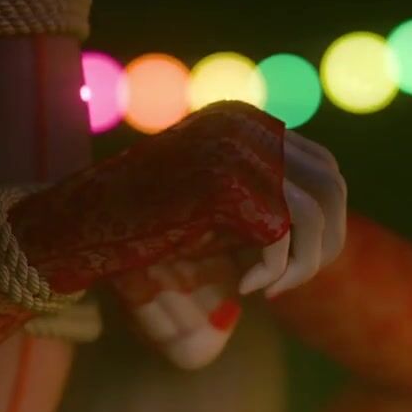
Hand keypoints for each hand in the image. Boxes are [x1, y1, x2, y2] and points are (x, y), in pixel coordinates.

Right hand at [112, 127, 346, 368]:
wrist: (81, 224)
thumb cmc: (139, 224)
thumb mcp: (209, 204)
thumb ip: (257, 202)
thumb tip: (323, 232)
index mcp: (244, 121)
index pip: (322, 167)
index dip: (323, 222)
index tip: (293, 263)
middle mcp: (246, 127)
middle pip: (331, 187)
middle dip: (324, 244)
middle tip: (289, 283)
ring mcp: (236, 151)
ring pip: (314, 214)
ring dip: (302, 264)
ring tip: (270, 289)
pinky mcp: (222, 185)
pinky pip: (280, 236)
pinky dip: (273, 271)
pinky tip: (247, 288)